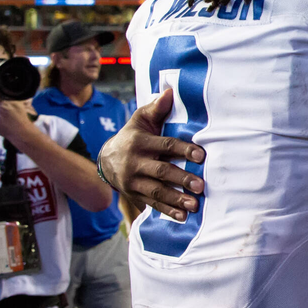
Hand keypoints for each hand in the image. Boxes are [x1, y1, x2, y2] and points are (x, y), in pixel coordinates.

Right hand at [100, 89, 205, 221]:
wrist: (105, 159)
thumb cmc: (132, 135)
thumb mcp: (140, 120)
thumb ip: (156, 109)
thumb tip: (170, 91)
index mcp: (140, 142)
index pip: (165, 145)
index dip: (183, 149)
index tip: (201, 155)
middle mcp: (135, 162)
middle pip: (161, 171)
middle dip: (182, 178)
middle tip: (201, 185)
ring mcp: (133, 181)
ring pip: (156, 191)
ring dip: (176, 199)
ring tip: (194, 204)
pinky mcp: (133, 194)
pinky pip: (151, 204)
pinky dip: (167, 211)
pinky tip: (182, 216)